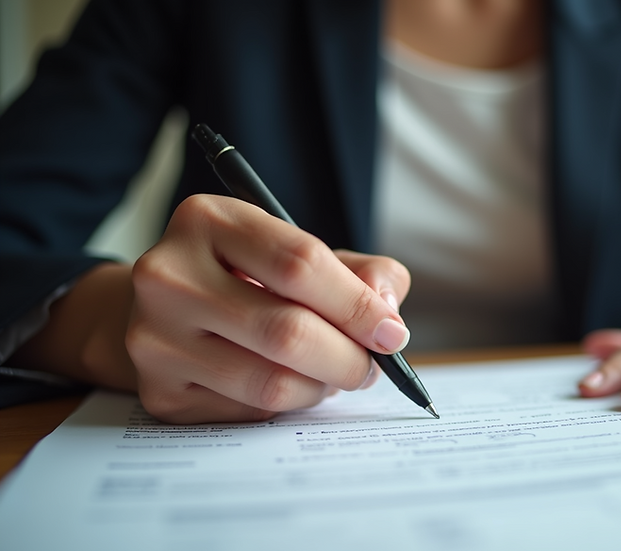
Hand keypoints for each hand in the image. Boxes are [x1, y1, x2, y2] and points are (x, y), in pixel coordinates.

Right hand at [15, 194, 411, 423]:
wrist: (163, 308)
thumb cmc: (248, 277)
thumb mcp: (300, 253)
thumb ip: (362, 273)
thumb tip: (387, 315)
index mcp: (208, 220)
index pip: (301, 263)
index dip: (358, 305)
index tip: (391, 334)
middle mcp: (169, 274)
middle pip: (287, 331)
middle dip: (348, 358)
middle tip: (371, 368)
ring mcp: (154, 336)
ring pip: (270, 382)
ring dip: (320, 387)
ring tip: (333, 376)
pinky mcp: (158, 390)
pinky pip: (248, 410)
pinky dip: (286, 404)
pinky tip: (289, 384)